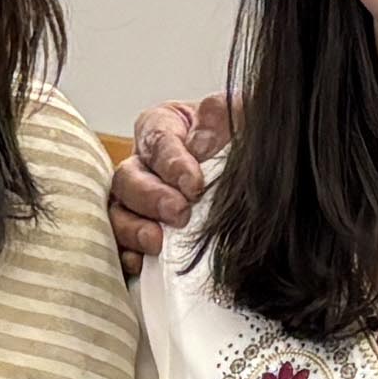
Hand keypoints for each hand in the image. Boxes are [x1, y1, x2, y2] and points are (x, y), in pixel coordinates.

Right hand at [112, 93, 232, 269]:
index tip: (193, 184)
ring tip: (156, 241)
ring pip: (118, 212)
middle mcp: (144, 164)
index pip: (157, 141)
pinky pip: (122, 246)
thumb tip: (201, 142)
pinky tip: (140, 263)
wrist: (259, 176)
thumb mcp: (242, 117)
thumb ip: (225, 115)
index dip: (172, 163)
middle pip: (127, 177)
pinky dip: (127, 254)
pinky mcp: (141, 234)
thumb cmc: (242, 141)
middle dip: (150, 198)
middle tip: (178, 213)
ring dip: (134, 228)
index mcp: (164, 127)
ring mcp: (138, 201)